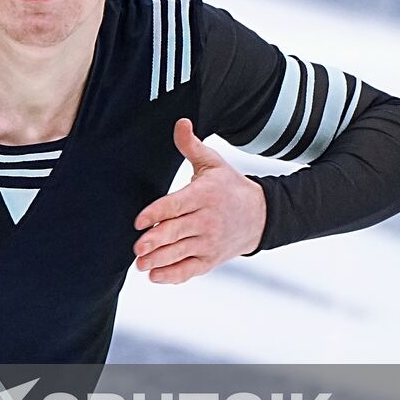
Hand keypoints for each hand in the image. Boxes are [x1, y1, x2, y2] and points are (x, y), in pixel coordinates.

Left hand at [132, 118, 265, 283]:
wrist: (262, 215)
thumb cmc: (229, 187)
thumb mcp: (213, 163)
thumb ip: (191, 146)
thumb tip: (180, 123)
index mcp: (203, 195)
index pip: (176, 205)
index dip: (156, 213)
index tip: (139, 221)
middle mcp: (206, 220)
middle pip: (177, 232)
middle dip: (156, 241)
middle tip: (137, 248)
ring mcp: (210, 242)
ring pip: (181, 253)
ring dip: (160, 261)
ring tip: (141, 264)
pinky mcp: (211, 259)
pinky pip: (191, 270)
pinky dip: (173, 275)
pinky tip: (155, 276)